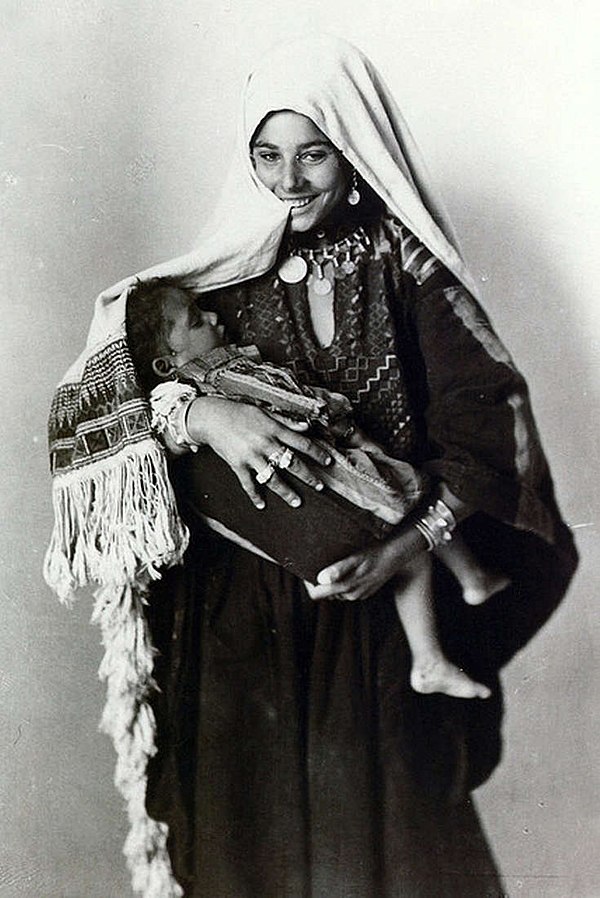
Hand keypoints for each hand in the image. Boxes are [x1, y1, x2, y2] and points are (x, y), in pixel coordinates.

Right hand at [186, 397, 330, 508]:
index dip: (317, 453)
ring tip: (297, 502)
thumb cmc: (240, 413)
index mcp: (274, 429)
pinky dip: (255, 495)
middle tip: (320, 487)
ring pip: (273, 478)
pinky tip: (262, 505)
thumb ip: (286, 422)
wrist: (211, 418)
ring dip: (286, 492)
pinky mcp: (237, 464)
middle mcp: (265, 443)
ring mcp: (251, 456)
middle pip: (291, 463)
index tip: (328, 462)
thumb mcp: (265, 412)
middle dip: (307, 476)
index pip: (302, 443)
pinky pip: (248, 483)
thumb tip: (306, 427)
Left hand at [306, 525, 426, 601]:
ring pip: (336, 591)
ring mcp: (358, 594)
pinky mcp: (365, 592)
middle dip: (319, 581)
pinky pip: (347, 589)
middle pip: (325, 593)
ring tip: (333, 562)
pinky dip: (344, 580)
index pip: (316, 594)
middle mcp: (350, 595)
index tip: (306, 569)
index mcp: (345, 587)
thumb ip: (338, 570)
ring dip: (332, 580)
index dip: (308, 584)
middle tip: (318, 562)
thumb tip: (320, 579)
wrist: (397, 554)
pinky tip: (349, 567)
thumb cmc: (375, 552)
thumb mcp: (356, 558)